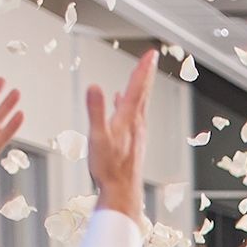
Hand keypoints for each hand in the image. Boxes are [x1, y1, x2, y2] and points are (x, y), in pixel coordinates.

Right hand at [86, 50, 156, 220]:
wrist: (121, 193)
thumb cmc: (109, 169)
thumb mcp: (98, 138)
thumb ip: (96, 111)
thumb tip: (95, 87)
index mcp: (129, 119)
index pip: (137, 88)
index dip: (143, 69)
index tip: (151, 54)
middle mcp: (136, 125)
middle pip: (142, 93)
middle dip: (145, 73)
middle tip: (150, 57)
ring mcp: (135, 133)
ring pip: (138, 104)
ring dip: (138, 87)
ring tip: (140, 74)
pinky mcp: (131, 141)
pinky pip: (131, 115)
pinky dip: (127, 103)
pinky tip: (121, 102)